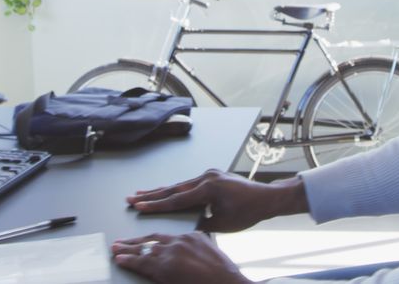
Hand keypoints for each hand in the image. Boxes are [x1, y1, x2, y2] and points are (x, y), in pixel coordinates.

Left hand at [111, 232, 250, 283]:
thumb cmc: (223, 276)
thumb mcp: (211, 254)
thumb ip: (197, 249)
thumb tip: (189, 255)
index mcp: (193, 236)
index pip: (166, 235)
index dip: (152, 239)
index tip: (144, 240)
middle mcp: (180, 240)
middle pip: (152, 239)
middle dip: (135, 241)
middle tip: (121, 242)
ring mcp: (171, 252)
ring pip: (144, 249)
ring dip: (127, 249)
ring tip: (115, 249)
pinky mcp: (164, 267)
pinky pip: (142, 263)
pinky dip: (129, 260)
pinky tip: (120, 259)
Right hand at [126, 169, 307, 232]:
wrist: (267, 197)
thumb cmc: (248, 212)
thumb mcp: (222, 223)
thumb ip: (201, 222)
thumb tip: (185, 224)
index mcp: (208, 189)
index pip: (177, 200)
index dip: (157, 205)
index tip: (139, 207)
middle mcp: (207, 177)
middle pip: (174, 188)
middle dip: (152, 195)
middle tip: (132, 198)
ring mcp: (210, 174)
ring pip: (180, 184)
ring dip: (161, 191)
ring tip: (142, 194)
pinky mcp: (213, 175)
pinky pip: (190, 183)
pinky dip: (176, 189)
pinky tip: (165, 192)